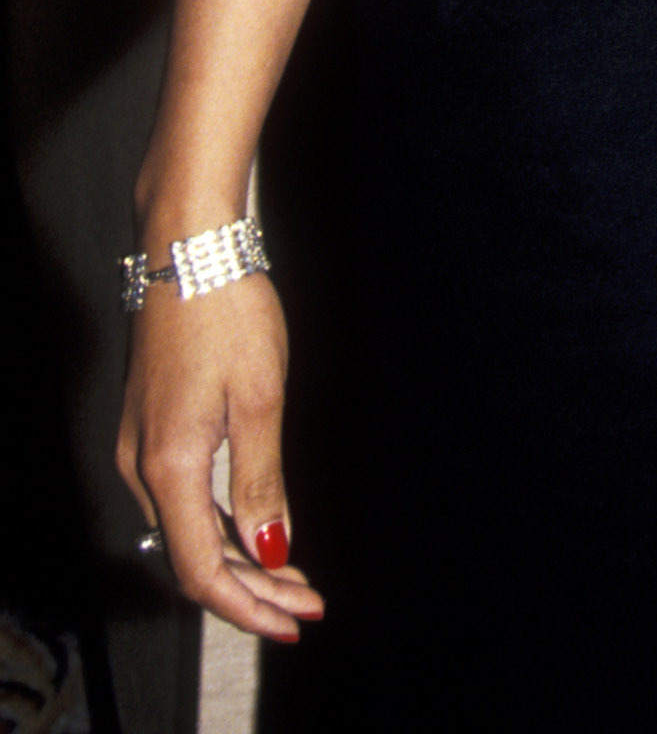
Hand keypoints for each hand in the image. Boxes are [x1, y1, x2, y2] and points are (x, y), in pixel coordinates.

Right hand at [117, 276, 324, 640]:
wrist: (189, 249)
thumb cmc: (229, 312)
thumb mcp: (260, 397)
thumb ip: (261, 480)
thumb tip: (273, 548)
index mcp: (168, 466)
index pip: (202, 569)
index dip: (250, 604)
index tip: (298, 619)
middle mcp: (141, 467)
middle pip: (189, 559)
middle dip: (251, 591)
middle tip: (307, 605)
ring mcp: (139, 449)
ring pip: (182, 533)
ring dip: (237, 561)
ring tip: (291, 577)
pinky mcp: (148, 431)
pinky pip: (178, 502)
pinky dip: (218, 526)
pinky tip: (254, 531)